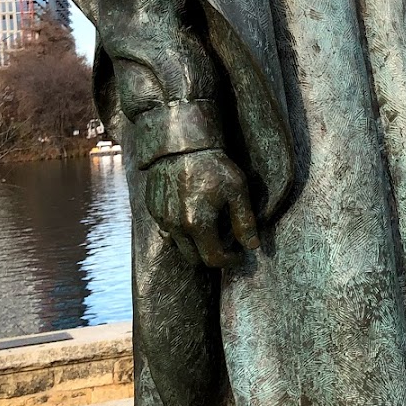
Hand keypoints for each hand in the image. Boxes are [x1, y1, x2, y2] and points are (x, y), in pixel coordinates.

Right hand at [144, 148, 259, 267]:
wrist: (181, 144)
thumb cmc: (213, 165)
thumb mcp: (236, 190)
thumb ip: (244, 221)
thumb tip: (253, 246)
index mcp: (197, 224)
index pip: (213, 259)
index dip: (229, 260)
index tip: (238, 252)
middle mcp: (175, 226)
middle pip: (194, 259)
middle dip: (211, 255)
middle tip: (225, 242)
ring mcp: (161, 219)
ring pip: (178, 246)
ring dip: (194, 244)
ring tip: (208, 228)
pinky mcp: (152, 209)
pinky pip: (166, 230)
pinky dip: (179, 230)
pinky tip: (191, 214)